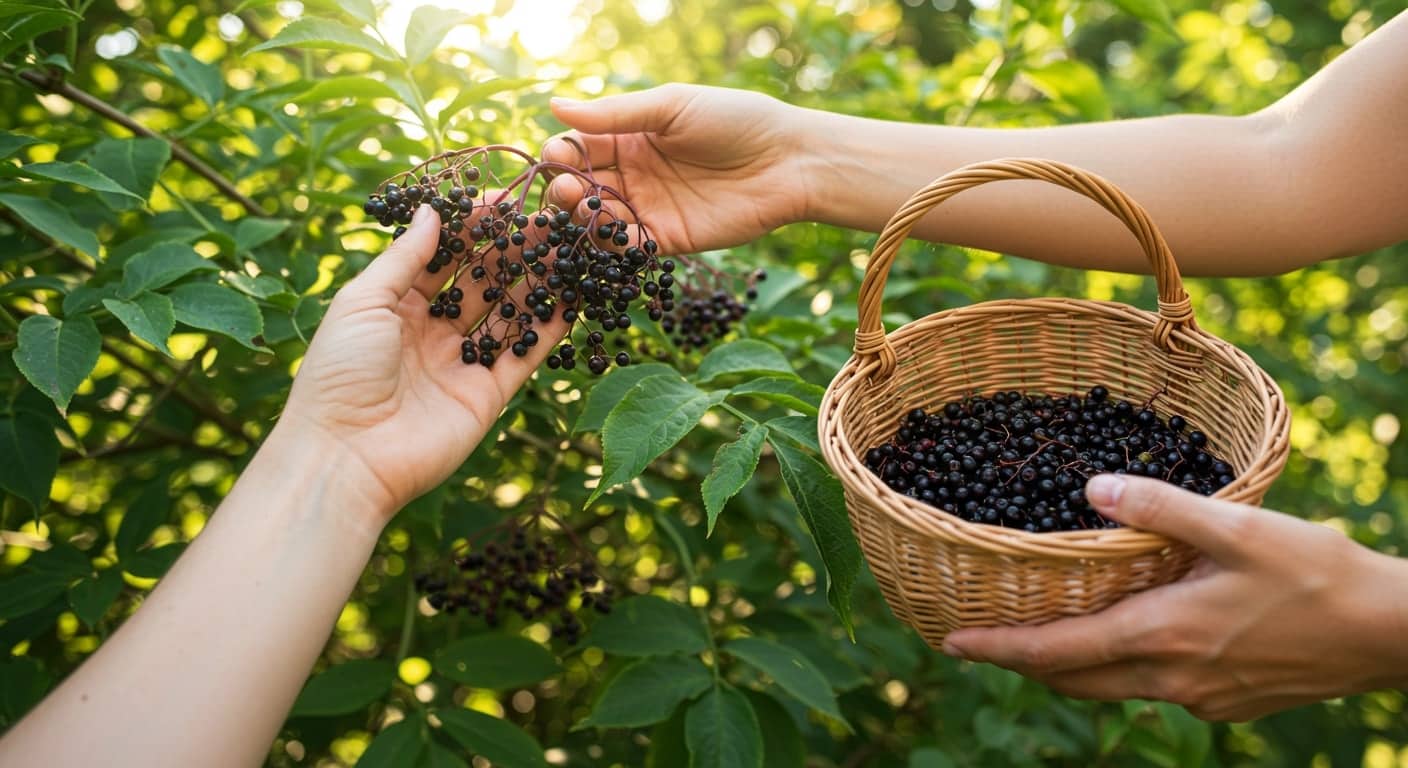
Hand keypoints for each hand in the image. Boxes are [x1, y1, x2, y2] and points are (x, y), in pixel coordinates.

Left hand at [277, 205, 567, 521]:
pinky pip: (525, 355)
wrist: (347, 457)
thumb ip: (404, 257)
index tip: (503, 199)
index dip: (471, 227)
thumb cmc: (340, 372)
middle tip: (545, 218)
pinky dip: (549, 328)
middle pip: (481, 281)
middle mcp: (432, 331)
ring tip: (567, 247)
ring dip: (537, 281)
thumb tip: (433, 210)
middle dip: (512, 249)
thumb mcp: (363, 302)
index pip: (443, 256)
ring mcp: (463, 363)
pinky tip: (573, 297)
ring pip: (508, 313)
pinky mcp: (489, 394)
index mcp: (396, 305)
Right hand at [541, 84, 806, 253]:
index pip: (578, 148)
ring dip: (582, 218)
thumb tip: (554, 105)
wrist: (786, 161)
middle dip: (565, 189)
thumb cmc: (733, 120)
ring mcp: (648, 209)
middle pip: (581, 187)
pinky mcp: (666, 240)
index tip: (553, 157)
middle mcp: (632, 174)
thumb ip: (616, 113)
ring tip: (582, 209)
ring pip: (598, 220)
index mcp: (629, 138)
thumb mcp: (671, 106)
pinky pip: (628, 248)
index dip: (561, 154)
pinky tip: (606, 238)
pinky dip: (611, 247)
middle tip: (568, 190)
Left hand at [941, 474, 1407, 721]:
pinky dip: (1117, 667)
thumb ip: (1158, 507)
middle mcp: (1171, 678)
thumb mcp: (1237, 527)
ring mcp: (1201, 698)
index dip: (998, 649)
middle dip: (1022, 662)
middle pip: (1074, 678)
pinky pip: (1151, 688)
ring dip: (1068, 666)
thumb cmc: (1317, 572)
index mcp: (1162, 635)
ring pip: (1111, 687)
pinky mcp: (1227, 702)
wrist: (1391, 633)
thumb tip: (1088, 490)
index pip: (1057, 653)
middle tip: (979, 638)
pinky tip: (1122, 637)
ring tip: (1037, 637)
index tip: (950, 642)